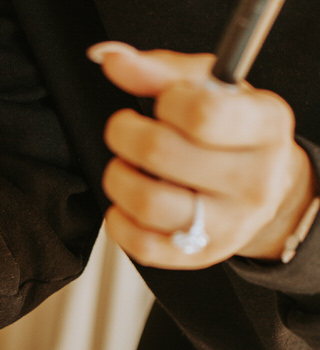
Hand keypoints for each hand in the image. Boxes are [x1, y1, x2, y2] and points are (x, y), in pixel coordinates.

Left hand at [87, 42, 316, 266]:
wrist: (264, 188)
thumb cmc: (233, 133)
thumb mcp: (212, 90)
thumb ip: (162, 72)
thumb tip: (115, 63)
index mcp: (265, 126)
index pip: (201, 114)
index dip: (165, 104)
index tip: (161, 105)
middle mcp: (253, 180)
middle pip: (163, 155)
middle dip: (125, 136)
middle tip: (123, 132)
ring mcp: (229, 224)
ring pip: (150, 203)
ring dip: (118, 180)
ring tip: (123, 168)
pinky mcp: (202, 255)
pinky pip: (144, 247)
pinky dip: (119, 223)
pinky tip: (124, 205)